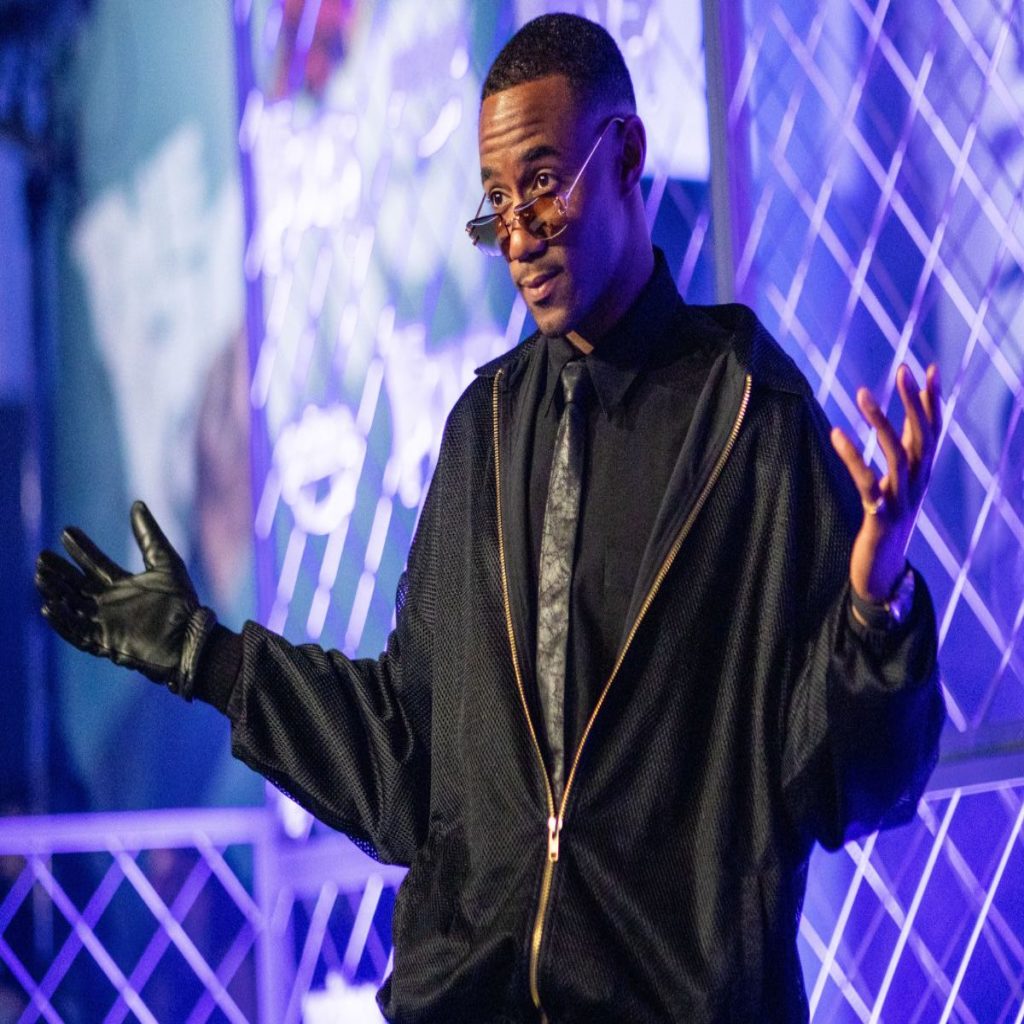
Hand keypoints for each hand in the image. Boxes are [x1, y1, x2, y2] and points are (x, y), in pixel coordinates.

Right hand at [35, 500, 215, 695]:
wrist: (191, 636)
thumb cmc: (182, 602)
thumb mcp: (165, 562)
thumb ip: (149, 535)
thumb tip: (137, 504)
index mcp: (123, 586)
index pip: (95, 564)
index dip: (80, 549)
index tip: (67, 531)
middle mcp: (110, 604)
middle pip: (76, 585)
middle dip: (59, 571)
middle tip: (42, 556)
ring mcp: (105, 623)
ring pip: (71, 606)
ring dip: (55, 592)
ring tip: (40, 576)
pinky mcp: (105, 642)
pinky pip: (77, 632)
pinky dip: (62, 621)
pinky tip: (48, 607)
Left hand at [830, 363, 941, 602]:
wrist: (884, 571)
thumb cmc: (887, 525)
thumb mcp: (899, 489)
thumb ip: (904, 459)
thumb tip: (906, 428)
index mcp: (923, 475)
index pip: (933, 430)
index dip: (932, 400)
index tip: (930, 367)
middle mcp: (918, 484)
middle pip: (922, 435)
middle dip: (913, 400)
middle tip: (902, 369)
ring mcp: (901, 500)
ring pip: (898, 454)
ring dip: (881, 421)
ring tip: (862, 393)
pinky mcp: (880, 516)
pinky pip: (867, 482)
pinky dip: (853, 457)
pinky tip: (837, 434)